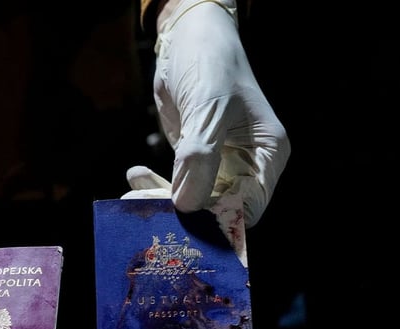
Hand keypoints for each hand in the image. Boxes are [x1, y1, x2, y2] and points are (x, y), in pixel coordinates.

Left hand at [124, 0, 289, 227]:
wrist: (188, 39)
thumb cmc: (211, 64)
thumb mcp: (209, 108)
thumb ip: (200, 158)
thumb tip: (187, 205)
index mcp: (266, 155)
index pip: (247, 207)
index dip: (217, 217)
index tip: (181, 216)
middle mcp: (247, 165)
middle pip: (217, 208)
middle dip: (182, 210)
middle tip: (142, 202)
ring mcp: (220, 165)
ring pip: (193, 201)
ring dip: (161, 198)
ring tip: (132, 191)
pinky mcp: (194, 160)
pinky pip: (176, 184)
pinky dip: (155, 184)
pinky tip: (135, 174)